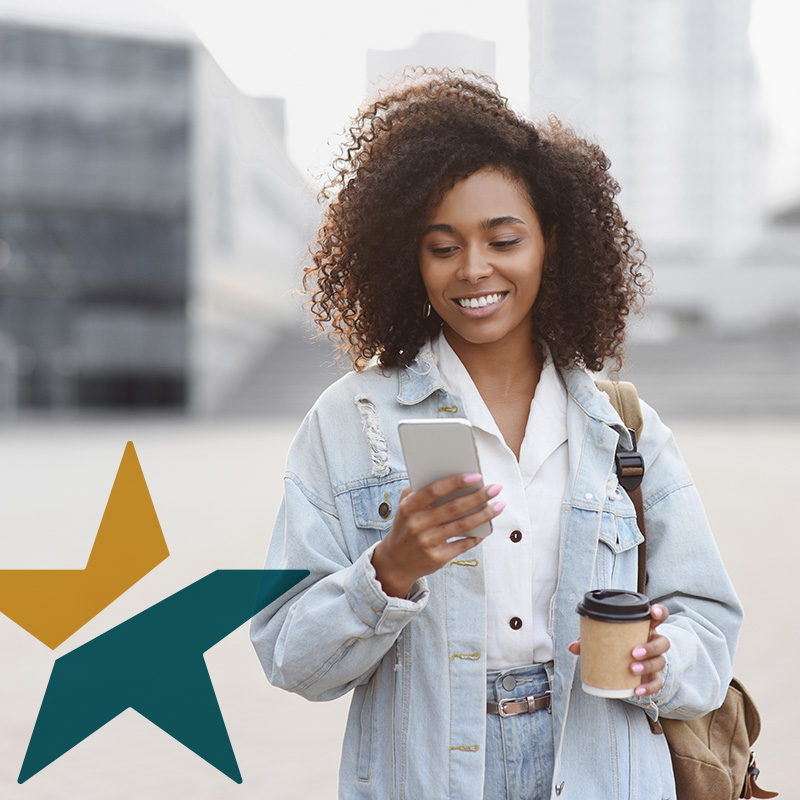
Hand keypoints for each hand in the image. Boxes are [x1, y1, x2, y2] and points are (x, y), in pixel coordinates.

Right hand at [371, 473, 503, 597]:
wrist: (395, 562)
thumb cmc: (406, 526)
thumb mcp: (405, 507)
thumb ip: (420, 490)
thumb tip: (451, 476)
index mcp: (409, 507)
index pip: (434, 490)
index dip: (456, 482)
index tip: (476, 475)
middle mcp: (417, 524)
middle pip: (453, 507)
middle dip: (478, 497)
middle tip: (495, 488)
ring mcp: (427, 542)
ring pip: (462, 526)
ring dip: (484, 515)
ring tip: (499, 506)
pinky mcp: (437, 558)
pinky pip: (462, 545)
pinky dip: (476, 537)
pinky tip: (486, 529)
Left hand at [568, 604, 670, 696]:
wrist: (628, 665)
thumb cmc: (617, 644)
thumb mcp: (605, 638)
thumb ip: (590, 640)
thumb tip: (572, 647)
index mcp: (645, 627)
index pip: (659, 616)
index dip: (659, 611)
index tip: (653, 611)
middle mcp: (654, 642)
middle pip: (662, 642)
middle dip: (650, 647)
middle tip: (633, 652)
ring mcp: (657, 659)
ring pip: (661, 661)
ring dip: (648, 665)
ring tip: (632, 669)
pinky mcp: (655, 676)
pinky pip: (657, 682)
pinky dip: (648, 687)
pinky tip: (636, 690)